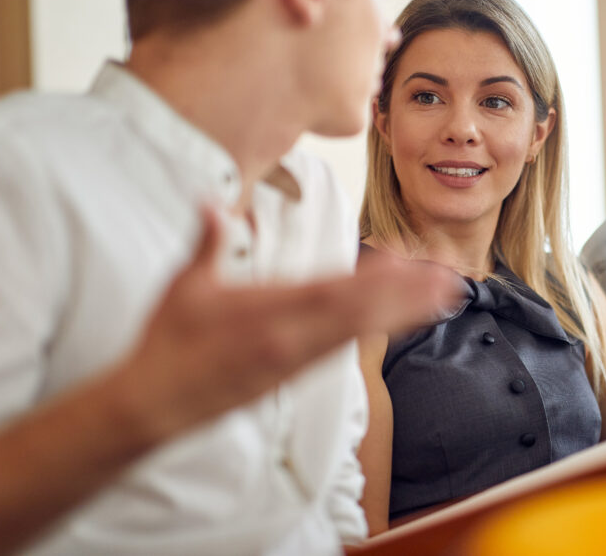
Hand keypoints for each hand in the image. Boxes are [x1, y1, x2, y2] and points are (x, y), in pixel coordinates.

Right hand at [112, 208, 461, 444]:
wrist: (153, 404)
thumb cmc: (167, 342)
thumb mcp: (184, 287)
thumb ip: (207, 242)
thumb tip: (212, 201)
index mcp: (267, 314)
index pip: (333, 292)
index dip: (378, 280)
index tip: (413, 264)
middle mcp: (290, 340)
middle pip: (360, 316)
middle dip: (409, 299)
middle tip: (453, 283)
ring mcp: (294, 360)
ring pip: (358, 334)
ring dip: (403, 316)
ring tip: (442, 299)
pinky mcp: (292, 375)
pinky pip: (341, 349)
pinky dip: (374, 332)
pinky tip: (399, 322)